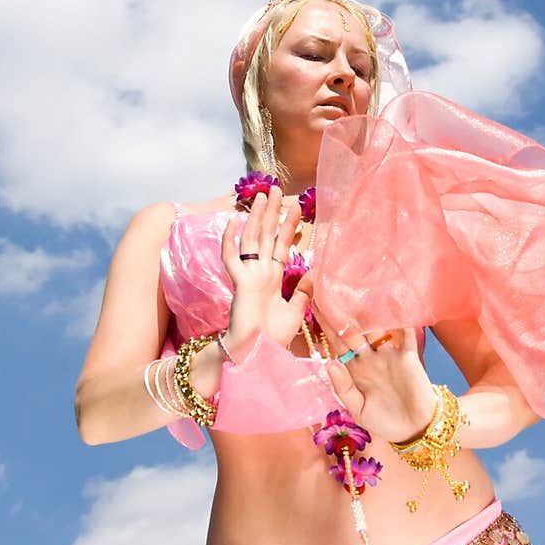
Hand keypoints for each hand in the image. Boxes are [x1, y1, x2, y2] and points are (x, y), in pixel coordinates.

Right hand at [220, 185, 313, 354]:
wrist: (259, 355)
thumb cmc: (273, 338)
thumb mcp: (295, 311)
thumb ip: (303, 291)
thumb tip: (314, 269)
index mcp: (273, 278)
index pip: (281, 245)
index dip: (287, 226)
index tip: (296, 207)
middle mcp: (260, 272)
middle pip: (266, 235)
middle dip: (272, 213)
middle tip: (277, 189)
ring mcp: (249, 276)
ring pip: (252, 239)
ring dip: (256, 217)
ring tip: (262, 195)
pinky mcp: (240, 283)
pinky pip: (232, 258)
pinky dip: (230, 240)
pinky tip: (233, 221)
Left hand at [310, 303, 436, 444]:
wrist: (416, 429)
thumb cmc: (384, 422)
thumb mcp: (358, 410)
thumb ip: (343, 388)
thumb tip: (329, 363)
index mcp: (355, 370)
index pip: (337, 343)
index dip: (325, 326)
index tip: (313, 307)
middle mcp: (370, 358)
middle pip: (353, 330)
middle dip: (341, 312)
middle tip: (330, 289)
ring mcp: (390, 355)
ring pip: (377, 328)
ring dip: (368, 310)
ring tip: (358, 289)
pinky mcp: (409, 356)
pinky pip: (405, 334)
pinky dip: (402, 319)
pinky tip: (395, 302)